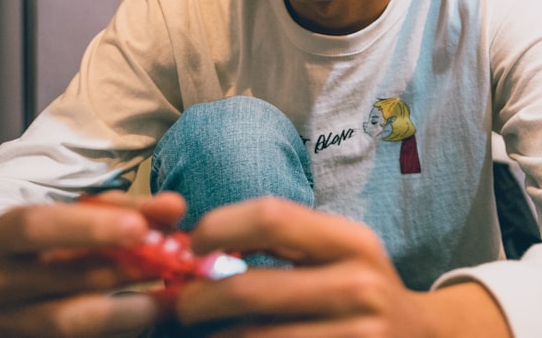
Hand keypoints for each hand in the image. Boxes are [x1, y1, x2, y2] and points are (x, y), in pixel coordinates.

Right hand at [0, 190, 186, 337]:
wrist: (7, 272)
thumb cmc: (59, 234)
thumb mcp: (86, 211)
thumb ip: (131, 207)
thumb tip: (174, 207)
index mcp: (3, 235)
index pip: (35, 227)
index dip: (87, 227)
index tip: (138, 228)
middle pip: (58, 280)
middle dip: (120, 271)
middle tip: (169, 262)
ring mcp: (11, 321)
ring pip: (68, 321)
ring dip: (128, 308)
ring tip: (169, 296)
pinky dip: (123, 329)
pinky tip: (153, 313)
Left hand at [173, 197, 510, 336]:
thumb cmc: (363, 294)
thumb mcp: (341, 255)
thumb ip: (285, 245)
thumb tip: (198, 247)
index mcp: (353, 242)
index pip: (271, 216)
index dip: (218, 227)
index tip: (191, 246)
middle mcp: (359, 285)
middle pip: (249, 288)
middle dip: (195, 301)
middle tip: (178, 307)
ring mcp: (357, 335)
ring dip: (211, 337)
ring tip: (198, 333)